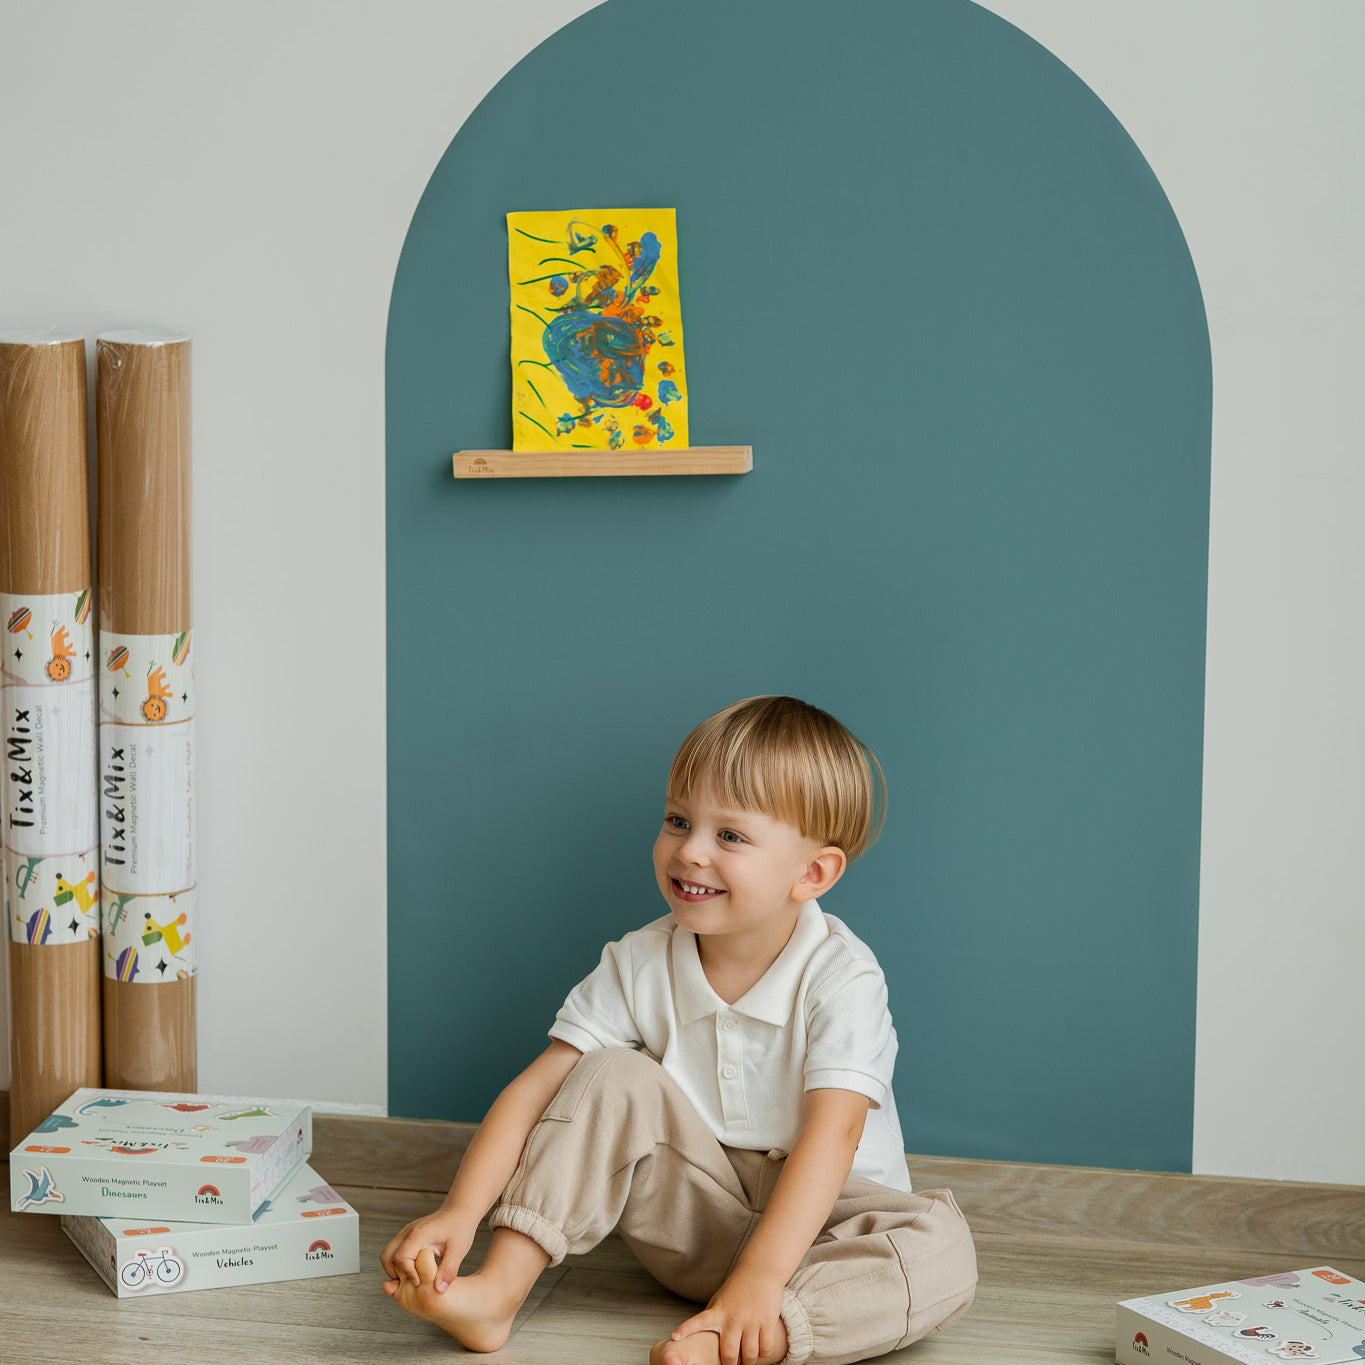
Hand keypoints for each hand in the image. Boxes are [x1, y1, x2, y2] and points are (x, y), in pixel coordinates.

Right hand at [379, 1207, 474, 1291]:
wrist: (459, 1210)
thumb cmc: (460, 1227)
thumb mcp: (458, 1250)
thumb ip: (448, 1271)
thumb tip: (439, 1291)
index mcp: (419, 1234)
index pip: (401, 1258)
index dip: (408, 1274)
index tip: (420, 1281)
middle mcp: (408, 1232)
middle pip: (386, 1256)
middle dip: (395, 1273)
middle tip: (412, 1280)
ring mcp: (406, 1232)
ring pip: (387, 1254)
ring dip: (395, 1269)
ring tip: (413, 1276)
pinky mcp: (408, 1236)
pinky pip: (394, 1251)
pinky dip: (399, 1264)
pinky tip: (415, 1269)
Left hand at [670, 1266, 785, 1364]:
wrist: (760, 1270)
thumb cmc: (737, 1290)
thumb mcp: (720, 1302)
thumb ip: (711, 1320)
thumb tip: (698, 1340)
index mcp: (718, 1312)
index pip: (698, 1321)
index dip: (686, 1330)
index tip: (674, 1337)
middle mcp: (733, 1318)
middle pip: (729, 1354)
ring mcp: (751, 1320)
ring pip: (750, 1356)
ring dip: (748, 1362)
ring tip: (746, 1360)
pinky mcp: (767, 1322)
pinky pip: (765, 1349)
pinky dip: (763, 1354)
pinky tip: (759, 1350)